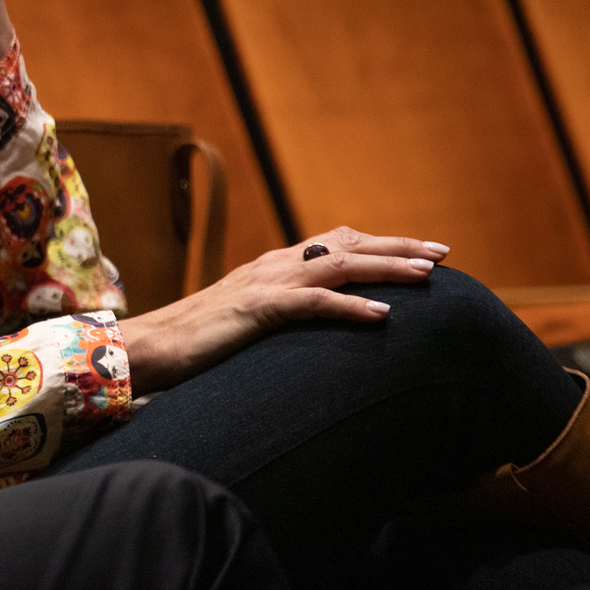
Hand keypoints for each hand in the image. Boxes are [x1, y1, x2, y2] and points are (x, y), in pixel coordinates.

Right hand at [120, 228, 450, 393]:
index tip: (421, 251)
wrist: (147, 347)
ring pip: (338, 265)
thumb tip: (312, 331)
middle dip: (398, 246)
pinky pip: (312, 304)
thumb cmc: (193, 344)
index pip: (334, 242)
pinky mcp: (256, 308)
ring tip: (428, 275)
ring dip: (387, 267)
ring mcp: (264, 284)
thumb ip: (278, 318)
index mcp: (271, 268)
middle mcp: (273, 266)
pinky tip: (383, 318)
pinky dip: (350, 307)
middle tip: (442, 254)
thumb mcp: (246, 324)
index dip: (380, 243)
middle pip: (346, 244)